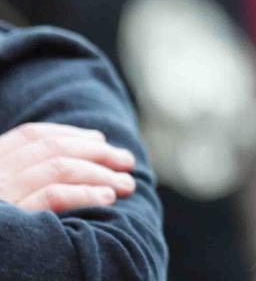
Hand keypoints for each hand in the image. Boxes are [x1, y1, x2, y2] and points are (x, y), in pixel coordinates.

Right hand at [0, 122, 136, 212]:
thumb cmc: (1, 237)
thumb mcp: (6, 197)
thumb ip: (24, 178)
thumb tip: (81, 159)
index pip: (30, 136)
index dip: (69, 134)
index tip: (100, 139)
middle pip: (51, 149)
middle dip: (96, 152)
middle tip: (127, 161)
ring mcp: (0, 196)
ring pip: (58, 168)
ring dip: (100, 172)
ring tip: (126, 184)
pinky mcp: (7, 221)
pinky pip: (51, 198)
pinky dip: (84, 193)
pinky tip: (107, 198)